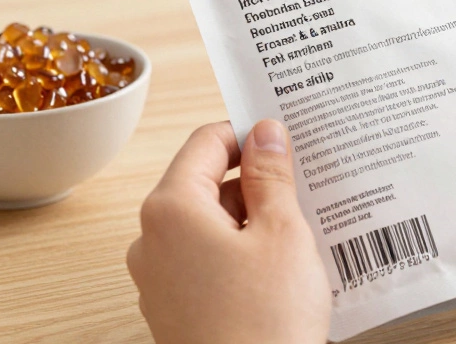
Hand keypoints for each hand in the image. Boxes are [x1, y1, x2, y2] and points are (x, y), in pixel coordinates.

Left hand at [127, 120, 329, 343]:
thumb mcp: (282, 232)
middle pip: (205, 184)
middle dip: (255, 184)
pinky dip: (240, 256)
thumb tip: (265, 133)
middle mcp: (152, 241)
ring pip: (209, 226)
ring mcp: (159, 279)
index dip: (250, 135)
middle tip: (304, 189)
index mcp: (170, 209)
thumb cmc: (265, 322)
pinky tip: (279, 271)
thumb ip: (271, 175)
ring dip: (252, 222)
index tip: (286, 139)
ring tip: (300, 235)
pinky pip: (206, 262)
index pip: (207, 142)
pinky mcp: (175, 309)